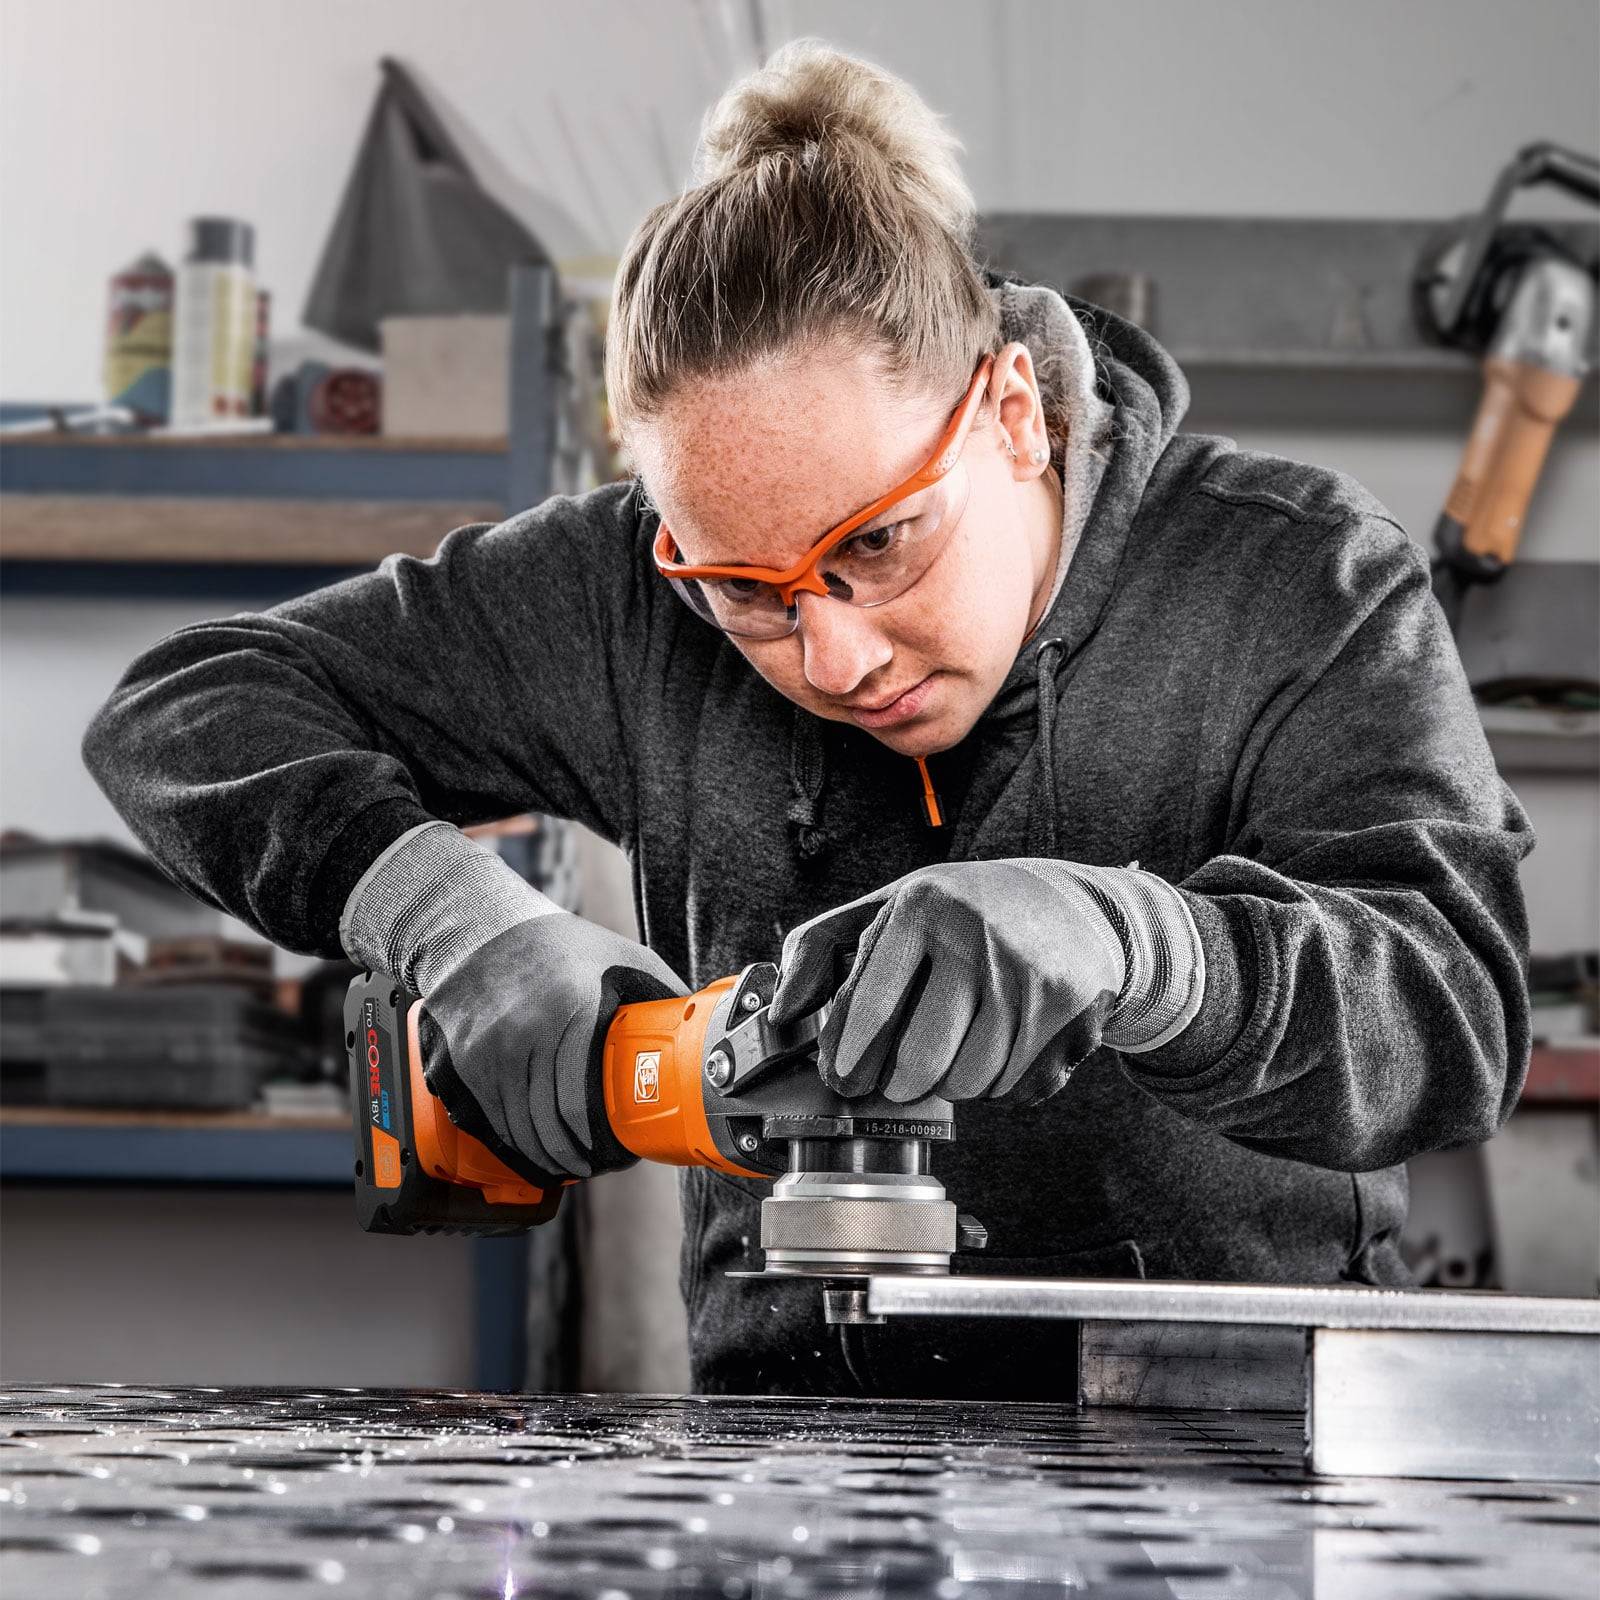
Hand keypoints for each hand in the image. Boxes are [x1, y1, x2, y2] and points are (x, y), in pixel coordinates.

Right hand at [340, 820, 685, 1183]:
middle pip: (551, 1123)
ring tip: (574, 1162)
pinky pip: (492, 1120)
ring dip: (548, 1156)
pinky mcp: (463, 1063)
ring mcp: (488, 1051)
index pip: (582, 1101)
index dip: (603, 1140)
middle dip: (581, 1155)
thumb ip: (661, 995)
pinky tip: (538, 1149)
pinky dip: (516, 1142)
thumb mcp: (622, 957)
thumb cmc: (560, 945)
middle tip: (602, 1164)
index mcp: (571, 1009)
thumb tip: (702, 1032)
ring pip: (520, 1129)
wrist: (481, 930)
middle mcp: (523, 1033)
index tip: (622, 1153)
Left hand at [767, 859, 1203, 1106]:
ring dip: (951, 1083)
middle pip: (920, 1061)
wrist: (1074, 909)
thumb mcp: (889, 909)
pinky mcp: (1069, 1011)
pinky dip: (996, 1083)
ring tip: (953, 1049)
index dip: (847, 1056)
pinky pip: (1013, 1087)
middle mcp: (977, 938)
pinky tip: (997, 1046)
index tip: (841, 1078)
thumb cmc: (962, 913)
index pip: (870, 1005)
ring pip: (969, 1082)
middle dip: (899, 1085)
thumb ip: (820, 949)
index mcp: (922, 907)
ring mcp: (1028, 976)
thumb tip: (782, 1010)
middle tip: (897, 1079)